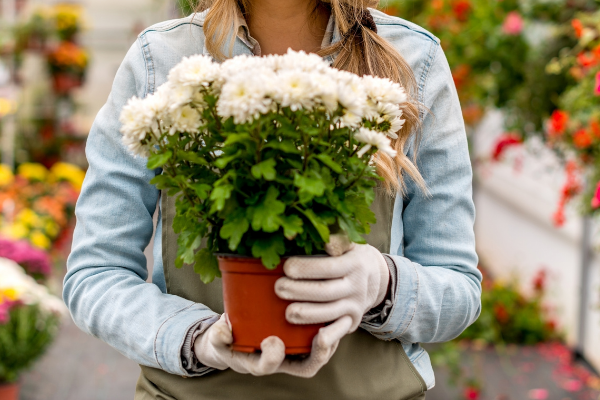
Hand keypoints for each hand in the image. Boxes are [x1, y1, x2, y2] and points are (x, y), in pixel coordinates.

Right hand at [194, 313, 352, 377]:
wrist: (235, 337)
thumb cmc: (228, 337)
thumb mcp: (218, 337)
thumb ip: (218, 335)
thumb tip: (223, 331)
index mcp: (260, 362)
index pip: (269, 366)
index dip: (273, 357)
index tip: (272, 340)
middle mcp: (283, 360)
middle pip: (307, 366)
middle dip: (318, 353)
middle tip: (322, 336)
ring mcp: (297, 350)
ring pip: (320, 352)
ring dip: (332, 337)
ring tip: (338, 319)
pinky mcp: (306, 337)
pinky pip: (324, 336)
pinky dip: (333, 325)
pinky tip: (338, 306)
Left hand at [275, 234, 389, 331]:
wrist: (375, 278)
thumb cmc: (350, 255)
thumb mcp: (349, 243)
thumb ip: (336, 239)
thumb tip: (324, 239)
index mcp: (354, 264)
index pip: (328, 267)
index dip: (306, 268)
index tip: (286, 267)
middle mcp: (357, 286)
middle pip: (326, 292)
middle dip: (300, 291)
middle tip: (278, 288)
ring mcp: (355, 306)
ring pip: (330, 313)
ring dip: (307, 314)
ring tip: (287, 313)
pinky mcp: (352, 321)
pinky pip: (339, 330)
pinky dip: (328, 335)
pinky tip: (313, 337)